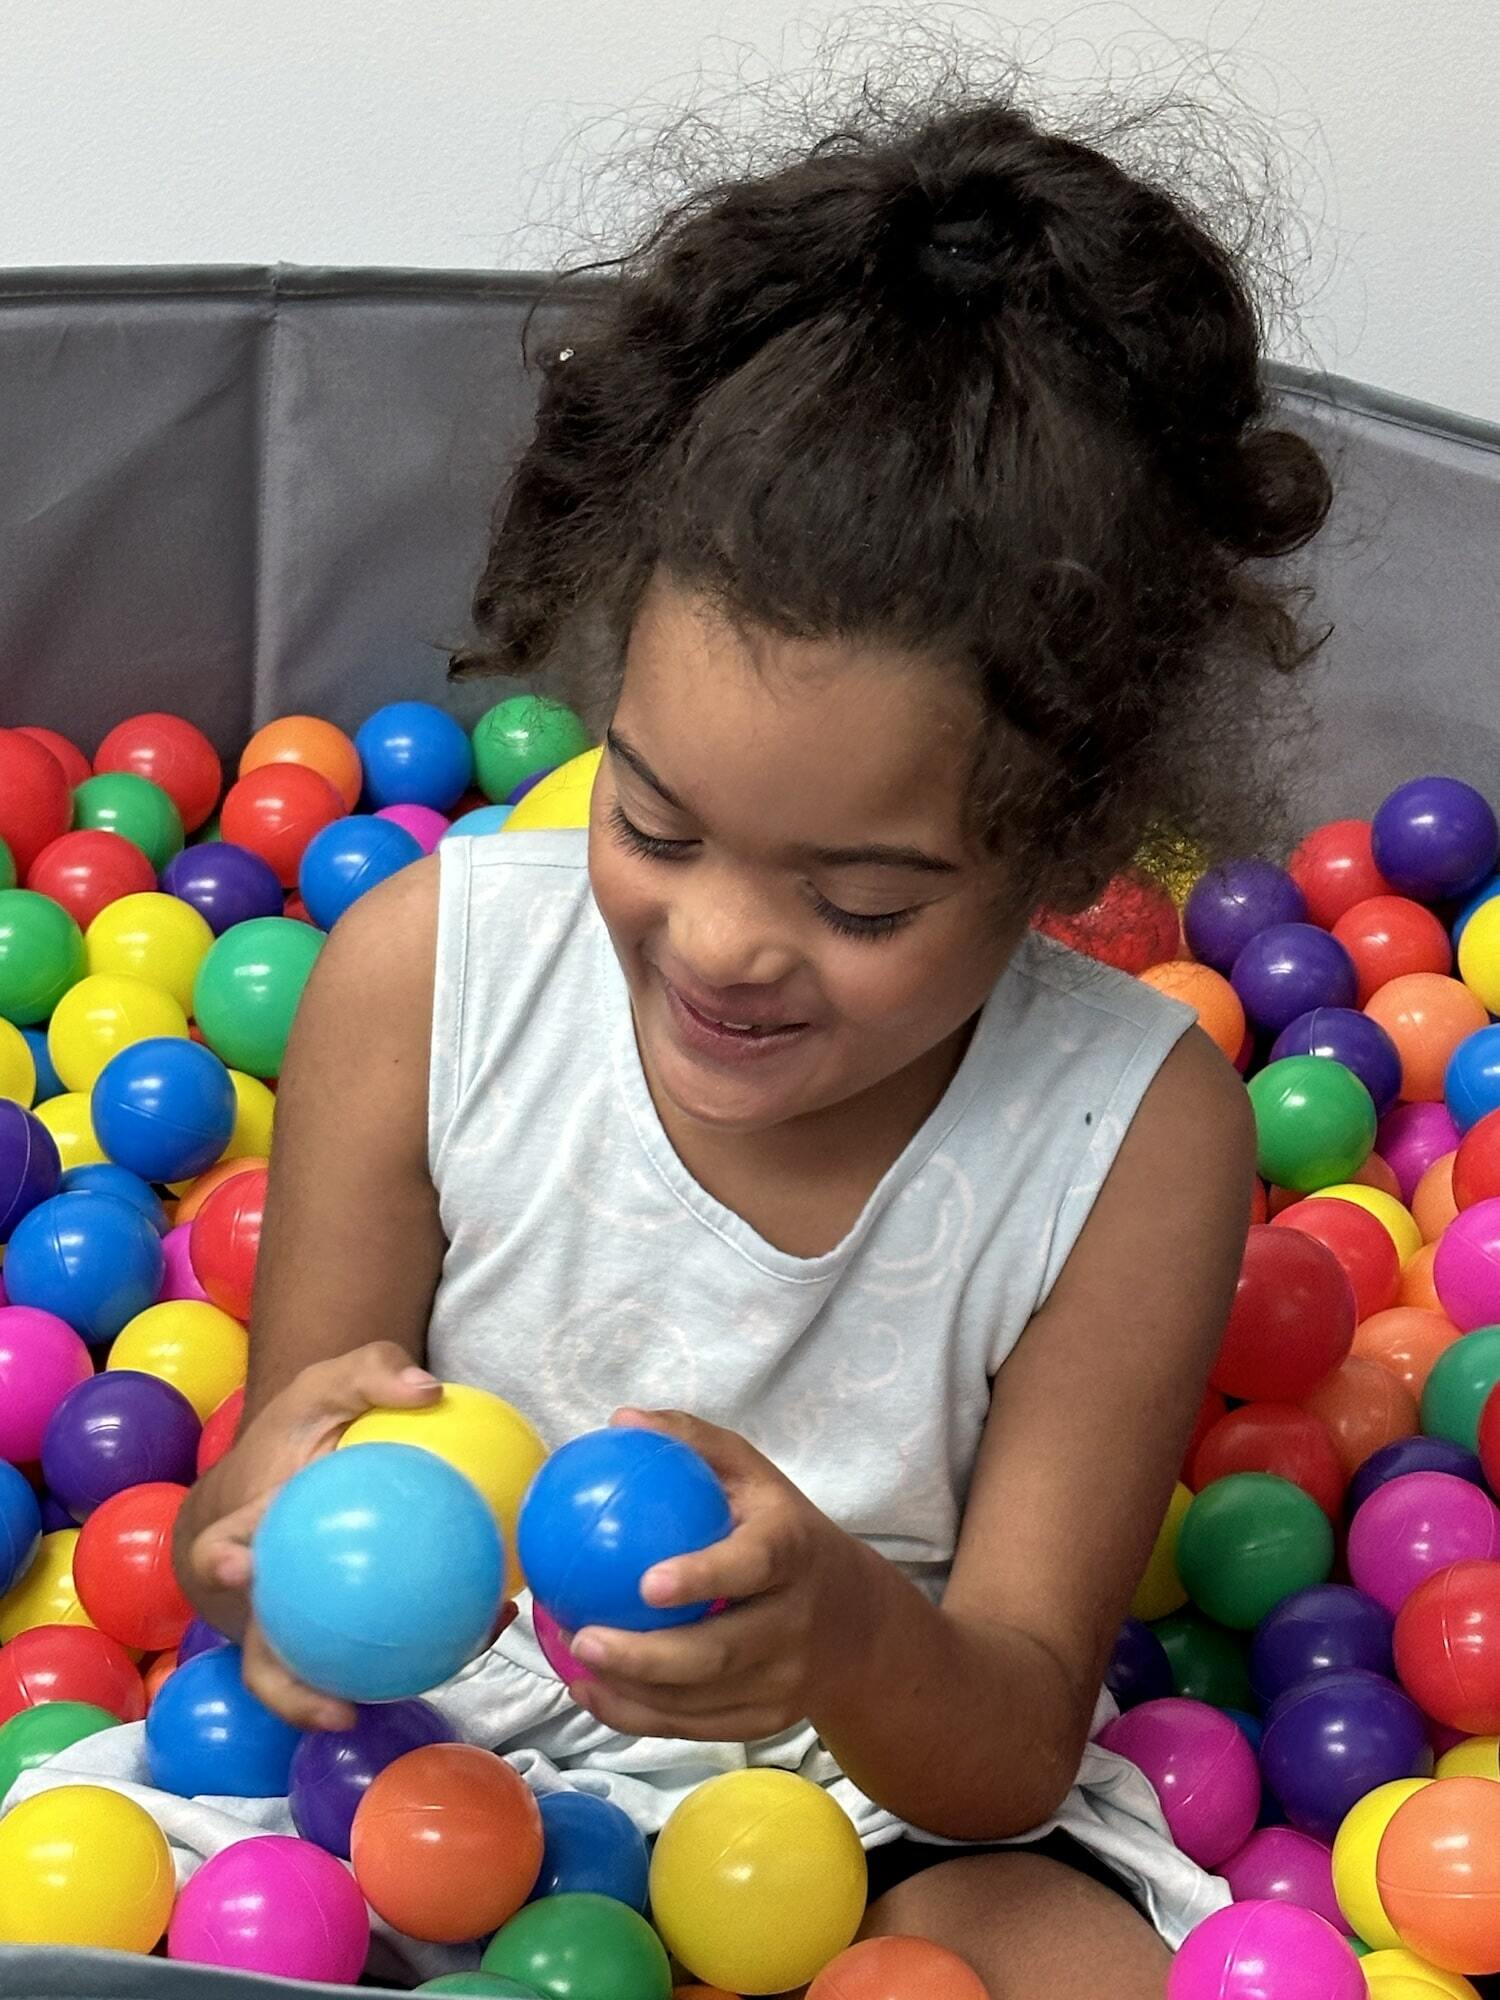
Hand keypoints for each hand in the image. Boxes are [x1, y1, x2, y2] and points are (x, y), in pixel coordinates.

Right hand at [174, 1341, 514, 1729]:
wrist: (295, 1468)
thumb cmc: (306, 1430)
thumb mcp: (329, 1384)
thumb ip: (370, 1370)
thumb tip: (427, 1390)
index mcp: (243, 1533)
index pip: (220, 1550)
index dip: (222, 1564)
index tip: (239, 1567)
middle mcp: (262, 1596)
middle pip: (262, 1654)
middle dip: (284, 1688)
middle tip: (335, 1705)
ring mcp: (296, 1626)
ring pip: (325, 1673)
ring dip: (375, 1691)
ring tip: (437, 1680)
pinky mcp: (337, 1637)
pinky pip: (381, 1652)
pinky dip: (432, 1647)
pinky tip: (491, 1622)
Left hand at [564, 1409, 873, 1742]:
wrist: (857, 1620)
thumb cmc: (784, 1531)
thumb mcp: (755, 1475)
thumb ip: (693, 1443)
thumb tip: (622, 1421)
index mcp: (793, 1552)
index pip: (753, 1565)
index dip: (705, 1576)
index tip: (646, 1582)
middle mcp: (795, 1622)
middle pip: (721, 1653)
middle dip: (647, 1657)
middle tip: (583, 1636)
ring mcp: (784, 1680)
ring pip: (701, 1701)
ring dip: (631, 1692)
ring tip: (575, 1667)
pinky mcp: (767, 1720)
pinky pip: (697, 1727)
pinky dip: (640, 1717)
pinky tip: (592, 1692)